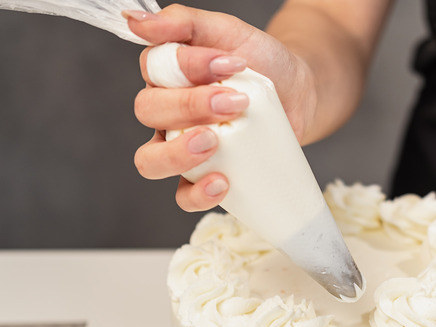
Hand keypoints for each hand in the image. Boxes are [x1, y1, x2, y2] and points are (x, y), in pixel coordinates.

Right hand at [124, 5, 317, 210]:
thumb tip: (136, 21)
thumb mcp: (229, 32)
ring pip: (151, 160)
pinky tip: (222, 182)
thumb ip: (184, 23)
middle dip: (188, 107)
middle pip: (148, 113)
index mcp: (165, 75)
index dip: (187, 67)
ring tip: (213, 142)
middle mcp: (165, 113)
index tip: (232, 62)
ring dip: (176, 154)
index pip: (153, 69)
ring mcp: (181, 148)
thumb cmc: (262, 61)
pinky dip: (197, 193)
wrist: (299, 93)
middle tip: (233, 102)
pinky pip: (183, 196)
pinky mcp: (204, 176)